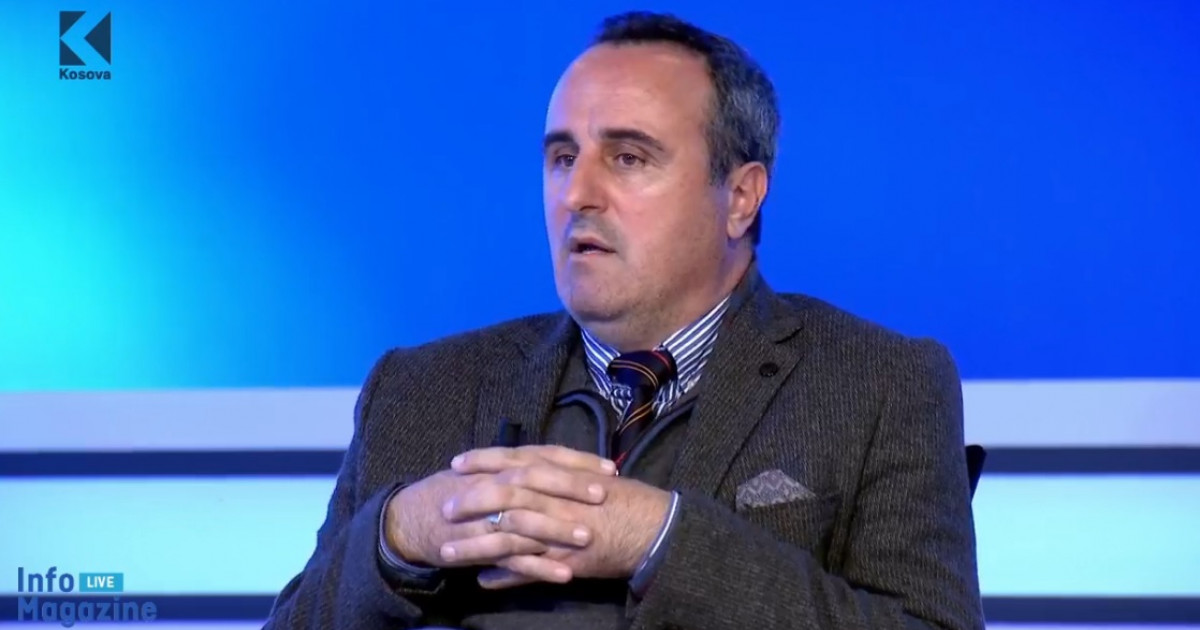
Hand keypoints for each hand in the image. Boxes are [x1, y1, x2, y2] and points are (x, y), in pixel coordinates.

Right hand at [383, 445, 615, 571]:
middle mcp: (494, 485)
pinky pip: (512, 558)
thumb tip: (559, 464)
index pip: (544, 456)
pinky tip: (564, 575)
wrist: (410, 518)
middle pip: (535, 481)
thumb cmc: (454, 492)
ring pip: (525, 521)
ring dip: (557, 529)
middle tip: (603, 494)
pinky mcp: (478, 547)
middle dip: (570, 487)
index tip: (608, 468)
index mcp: (501, 465)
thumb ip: (519, 468)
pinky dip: (538, 567)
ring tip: (588, 538)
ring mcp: (485, 517)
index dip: (576, 461)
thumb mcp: (487, 472)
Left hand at [443, 446, 671, 587]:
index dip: (483, 460)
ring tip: (446, 552)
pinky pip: (527, 570)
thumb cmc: (625, 499)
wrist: (653, 527)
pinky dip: (504, 576)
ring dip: (474, 545)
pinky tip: (482, 581)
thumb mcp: (590, 475)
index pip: (514, 460)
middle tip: (444, 507)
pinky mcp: (564, 558)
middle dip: (470, 501)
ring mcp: (557, 529)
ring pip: (506, 535)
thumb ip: (560, 471)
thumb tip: (533, 465)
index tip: (457, 462)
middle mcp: (554, 497)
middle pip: (503, 495)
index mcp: (560, 472)